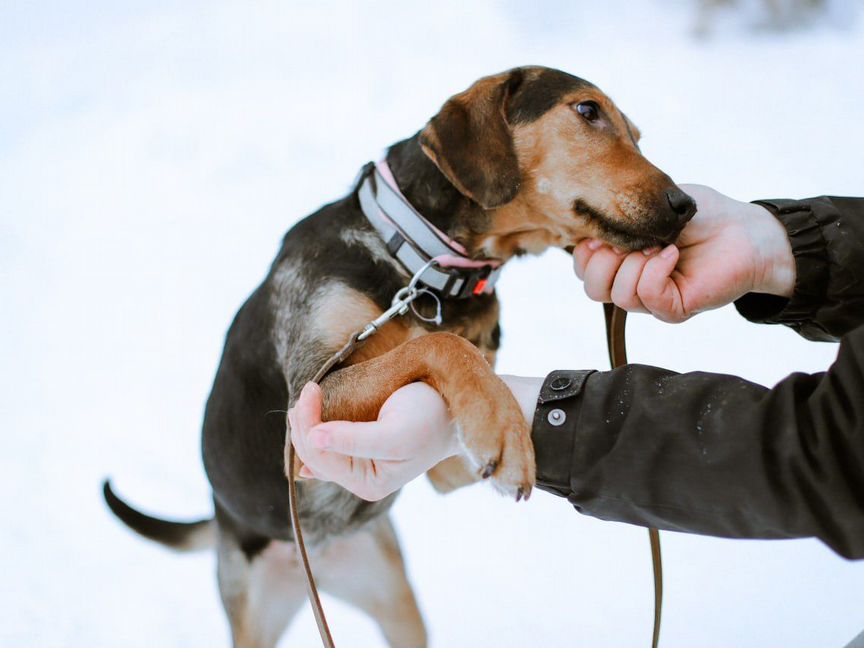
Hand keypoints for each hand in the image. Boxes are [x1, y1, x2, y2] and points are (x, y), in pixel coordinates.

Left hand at [289, 381, 458, 500]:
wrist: (455, 409)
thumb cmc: (430, 419)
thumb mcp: (393, 432)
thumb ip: (354, 439)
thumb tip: (314, 438)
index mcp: (368, 483)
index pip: (320, 457)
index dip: (308, 424)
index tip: (311, 387)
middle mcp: (361, 479)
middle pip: (315, 454)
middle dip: (305, 423)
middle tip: (309, 387)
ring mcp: (360, 464)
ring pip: (318, 448)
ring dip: (309, 424)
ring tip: (308, 397)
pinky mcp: (363, 448)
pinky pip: (330, 443)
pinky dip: (318, 427)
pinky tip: (310, 418)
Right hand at [572, 184, 794, 321]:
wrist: (746, 229)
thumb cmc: (704, 215)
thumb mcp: (653, 204)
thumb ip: (622, 213)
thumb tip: (595, 229)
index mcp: (622, 261)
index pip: (583, 270)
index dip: (586, 251)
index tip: (607, 230)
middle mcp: (633, 284)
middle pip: (592, 288)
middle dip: (605, 258)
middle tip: (635, 239)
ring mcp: (653, 300)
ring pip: (618, 294)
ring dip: (635, 263)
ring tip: (660, 245)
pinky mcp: (674, 309)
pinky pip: (647, 295)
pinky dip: (656, 269)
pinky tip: (673, 254)